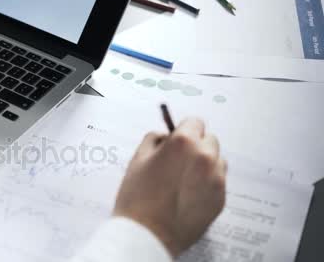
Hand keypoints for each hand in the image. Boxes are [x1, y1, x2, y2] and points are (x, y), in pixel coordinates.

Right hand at [114, 118, 226, 256]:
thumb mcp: (137, 159)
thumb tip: (165, 136)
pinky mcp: (220, 199)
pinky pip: (218, 182)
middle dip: (196, 145)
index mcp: (184, 143)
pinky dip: (206, 183)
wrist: (147, 235)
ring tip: (183, 178)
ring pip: (217, 160)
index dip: (183, 129)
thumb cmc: (138, 198)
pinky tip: (187, 194)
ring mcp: (216, 180)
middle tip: (177, 160)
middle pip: (209, 140)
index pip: (194, 122)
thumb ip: (154, 140)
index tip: (176, 137)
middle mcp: (205, 158)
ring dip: (205, 163)